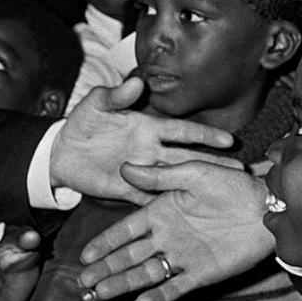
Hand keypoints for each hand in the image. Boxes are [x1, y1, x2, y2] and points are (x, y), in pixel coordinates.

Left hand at [50, 78, 238, 204]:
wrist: (61, 150)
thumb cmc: (83, 121)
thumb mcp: (97, 103)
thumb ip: (116, 95)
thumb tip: (137, 81)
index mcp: (148, 127)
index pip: (182, 131)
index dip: (204, 135)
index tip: (228, 140)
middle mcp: (150, 150)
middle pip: (186, 158)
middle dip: (212, 165)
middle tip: (240, 174)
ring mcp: (141, 171)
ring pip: (174, 181)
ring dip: (195, 189)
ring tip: (222, 198)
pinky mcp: (127, 190)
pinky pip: (149, 200)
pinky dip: (164, 208)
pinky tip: (183, 219)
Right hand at [78, 161, 274, 300]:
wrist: (265, 205)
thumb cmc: (231, 184)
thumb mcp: (192, 173)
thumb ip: (158, 176)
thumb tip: (124, 166)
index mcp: (160, 211)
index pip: (125, 231)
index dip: (105, 243)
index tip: (85, 255)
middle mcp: (167, 236)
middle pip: (129, 256)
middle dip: (106, 268)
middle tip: (83, 281)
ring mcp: (183, 256)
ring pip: (146, 273)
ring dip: (123, 283)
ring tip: (102, 293)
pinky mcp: (202, 272)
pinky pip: (176, 286)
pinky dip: (159, 295)